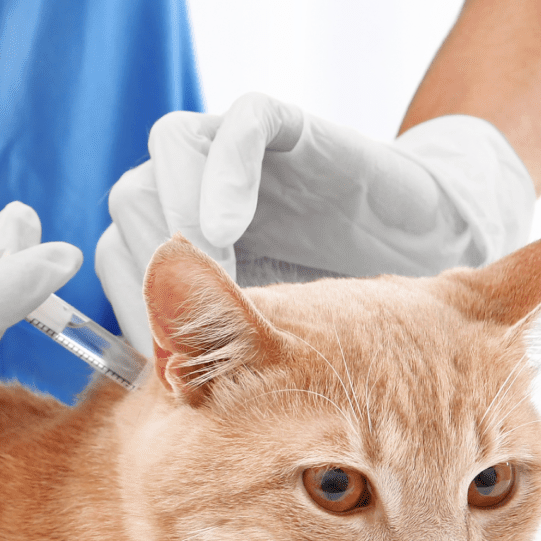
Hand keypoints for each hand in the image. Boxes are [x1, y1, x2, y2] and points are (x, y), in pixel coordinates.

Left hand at [94, 93, 534, 345]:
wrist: (419, 240)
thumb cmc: (343, 312)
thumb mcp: (273, 349)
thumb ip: (217, 365)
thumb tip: (158, 416)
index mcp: (181, 246)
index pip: (120, 256)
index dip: (126, 299)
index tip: (155, 356)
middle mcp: (200, 193)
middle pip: (134, 203)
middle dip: (145, 255)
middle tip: (173, 314)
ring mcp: (238, 155)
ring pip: (169, 153)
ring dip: (175, 209)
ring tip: (200, 271)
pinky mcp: (285, 129)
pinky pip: (241, 124)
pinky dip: (224, 172)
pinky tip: (222, 228)